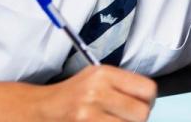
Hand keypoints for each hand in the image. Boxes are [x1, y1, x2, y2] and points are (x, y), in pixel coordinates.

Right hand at [33, 65, 155, 120]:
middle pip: (141, 113)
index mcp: (103, 74)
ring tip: (114, 121)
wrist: (41, 109)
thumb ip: (123, 85)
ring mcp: (87, 114)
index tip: (145, 104)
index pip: (147, 89)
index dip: (149, 100)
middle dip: (138, 118)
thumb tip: (149, 99)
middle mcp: (96, 92)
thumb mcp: (96, 78)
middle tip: (128, 117)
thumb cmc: (72, 95)